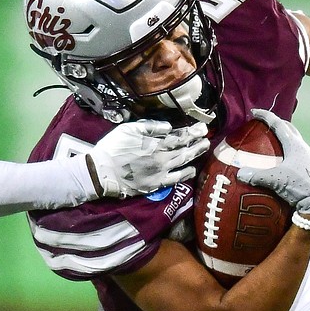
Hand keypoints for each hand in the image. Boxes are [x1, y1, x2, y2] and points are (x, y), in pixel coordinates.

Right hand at [87, 120, 209, 197]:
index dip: (192, 131)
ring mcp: (161, 172)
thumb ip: (150, 126)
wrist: (102, 171)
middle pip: (184, 149)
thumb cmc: (113, 147)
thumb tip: (168, 126)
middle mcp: (162, 157)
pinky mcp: (156, 184)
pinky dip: (185, 174)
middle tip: (207, 137)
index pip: (179, 136)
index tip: (202, 127)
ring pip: (182, 162)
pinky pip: (175, 179)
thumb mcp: (128, 129)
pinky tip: (192, 170)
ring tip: (204, 148)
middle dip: (197, 142)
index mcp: (155, 143)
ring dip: (194, 155)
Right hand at [236, 109, 309, 213]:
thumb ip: (257, 175)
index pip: (279, 124)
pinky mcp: (307, 167)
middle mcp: (302, 147)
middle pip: (288, 129)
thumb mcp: (276, 179)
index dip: (266, 116)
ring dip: (281, 137)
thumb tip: (240, 173)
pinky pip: (293, 152)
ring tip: (269, 142)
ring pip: (292, 140)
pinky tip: (277, 160)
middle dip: (275, 124)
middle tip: (262, 125)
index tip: (255, 112)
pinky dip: (283, 150)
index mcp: (294, 144)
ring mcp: (306, 157)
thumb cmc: (300, 185)